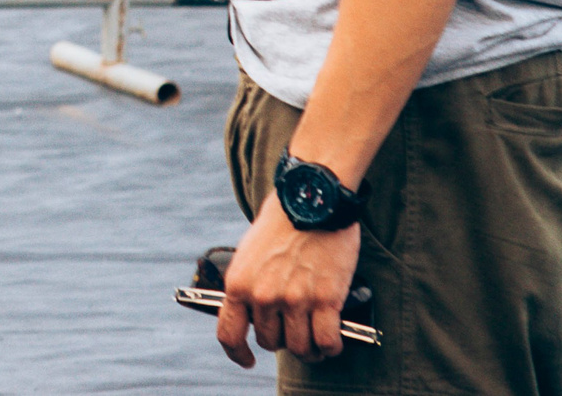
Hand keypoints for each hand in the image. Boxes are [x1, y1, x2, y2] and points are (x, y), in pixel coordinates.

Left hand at [215, 190, 361, 368]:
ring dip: (309, 349)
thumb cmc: (282, 222)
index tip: (246, 359)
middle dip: (283, 340)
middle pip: (271, 342)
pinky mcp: (325, 300)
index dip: (237, 354)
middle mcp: (263, 296)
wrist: (312, 200)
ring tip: (315, 341)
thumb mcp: (250, 253)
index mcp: (238, 284)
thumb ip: (250, 285)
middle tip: (294, 328)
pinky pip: (326, 342)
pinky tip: (332, 341)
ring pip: (300, 348)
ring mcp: (294, 300)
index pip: (229, 333)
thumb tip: (256, 314)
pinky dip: (330, 347)